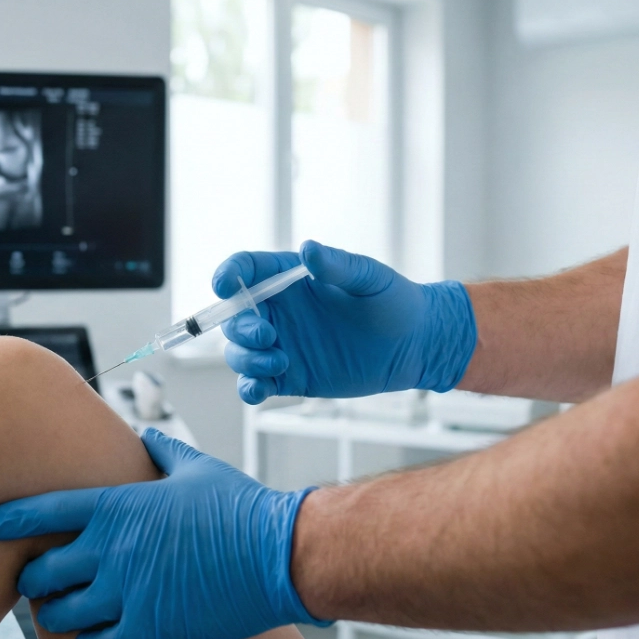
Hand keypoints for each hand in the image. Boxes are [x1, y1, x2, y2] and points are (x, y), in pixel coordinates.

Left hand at [0, 428, 326, 638]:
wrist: (279, 554)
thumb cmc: (241, 508)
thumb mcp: (196, 467)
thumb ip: (162, 450)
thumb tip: (145, 434)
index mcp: (118, 506)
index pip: (42, 511)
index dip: (8, 519)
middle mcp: (113, 549)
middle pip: (39, 571)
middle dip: (32, 577)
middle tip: (39, 578)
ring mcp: (128, 591)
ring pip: (59, 613)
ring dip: (55, 611)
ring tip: (62, 608)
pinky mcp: (149, 627)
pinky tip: (95, 633)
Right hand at [215, 240, 476, 403]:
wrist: (414, 345)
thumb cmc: (394, 302)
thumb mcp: (369, 278)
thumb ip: (337, 265)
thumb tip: (309, 249)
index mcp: (290, 279)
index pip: (247, 270)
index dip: (229, 275)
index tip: (225, 285)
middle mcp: (279, 312)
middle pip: (234, 318)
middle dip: (240, 328)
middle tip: (268, 335)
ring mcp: (281, 345)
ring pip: (239, 353)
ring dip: (246, 359)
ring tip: (279, 362)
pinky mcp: (289, 377)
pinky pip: (255, 384)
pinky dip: (249, 388)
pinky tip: (261, 388)